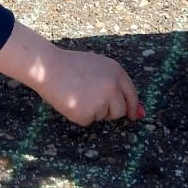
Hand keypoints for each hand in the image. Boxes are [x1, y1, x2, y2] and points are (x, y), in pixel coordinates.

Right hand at [0, 22, 142, 126]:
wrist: (47, 67)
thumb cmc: (70, 66)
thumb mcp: (98, 68)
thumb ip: (116, 86)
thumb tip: (139, 114)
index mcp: (116, 72)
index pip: (132, 95)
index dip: (132, 106)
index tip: (132, 115)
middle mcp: (112, 86)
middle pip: (120, 111)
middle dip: (109, 111)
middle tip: (91, 101)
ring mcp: (100, 101)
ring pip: (103, 117)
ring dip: (92, 111)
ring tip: (77, 94)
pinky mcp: (86, 113)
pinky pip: (87, 121)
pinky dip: (78, 115)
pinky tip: (70, 101)